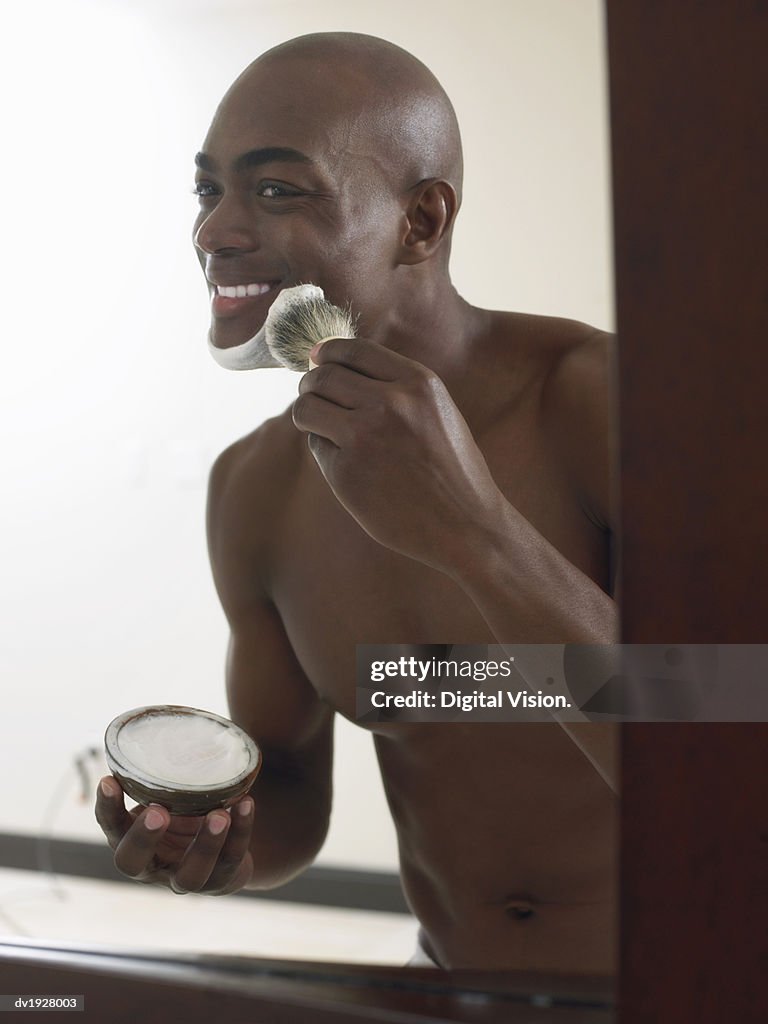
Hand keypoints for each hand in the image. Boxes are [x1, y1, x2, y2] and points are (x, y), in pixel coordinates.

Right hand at [95, 777, 253, 894]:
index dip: (107, 807)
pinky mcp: (220, 881)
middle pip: (131, 863)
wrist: (225, 850)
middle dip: (143, 838)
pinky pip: (231, 860)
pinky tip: (247, 803)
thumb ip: (167, 765)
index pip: (111, 827)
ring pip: (189, 876)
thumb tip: (172, 711)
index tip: (109, 778)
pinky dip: (241, 831)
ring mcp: (185, 879)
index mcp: (132, 840)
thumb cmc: (188, 811)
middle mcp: (152, 866)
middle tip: (158, 811)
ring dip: (204, 843)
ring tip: (219, 814)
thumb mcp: (172, 792)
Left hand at [292, 339, 505, 573]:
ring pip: (306, 407)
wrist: (466, 525)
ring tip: (322, 425)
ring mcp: (364, 439)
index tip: (318, 358)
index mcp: (418, 384)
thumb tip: (333, 366)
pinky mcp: (346, 473)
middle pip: (323, 376)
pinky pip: (317, 446)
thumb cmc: (451, 469)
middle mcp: (389, 405)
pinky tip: (351, 464)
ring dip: (307, 412)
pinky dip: (325, 450)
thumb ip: (396, 386)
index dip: (328, 351)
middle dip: (311, 383)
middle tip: (313, 394)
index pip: (353, 349)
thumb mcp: (437, 411)